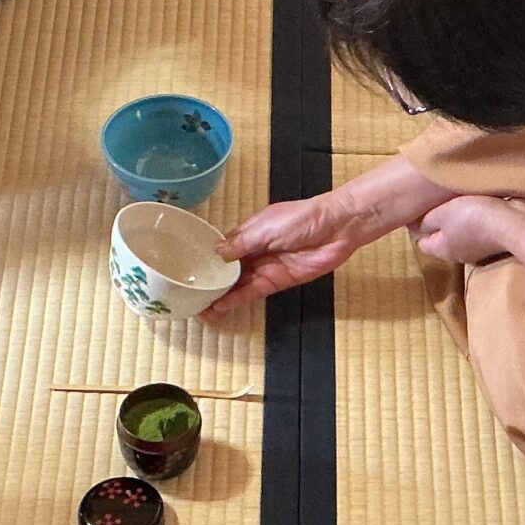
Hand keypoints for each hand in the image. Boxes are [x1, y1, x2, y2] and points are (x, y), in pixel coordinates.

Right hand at [205, 190, 386, 320]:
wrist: (336, 228)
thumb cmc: (302, 218)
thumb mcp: (265, 227)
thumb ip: (240, 242)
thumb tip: (216, 253)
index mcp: (249, 232)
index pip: (222, 248)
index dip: (207, 259)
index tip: (188, 270)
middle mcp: (254, 250)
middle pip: (228, 270)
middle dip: (210, 281)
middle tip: (189, 294)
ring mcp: (266, 267)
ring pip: (237, 284)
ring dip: (220, 295)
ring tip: (199, 306)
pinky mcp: (278, 281)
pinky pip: (253, 292)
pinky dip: (237, 299)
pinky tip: (221, 306)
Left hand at [414, 195, 524, 266]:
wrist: (513, 222)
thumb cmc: (472, 217)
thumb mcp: (441, 214)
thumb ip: (425, 220)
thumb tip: (412, 224)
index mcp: (442, 250)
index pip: (422, 242)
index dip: (418, 226)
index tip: (421, 208)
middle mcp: (458, 254)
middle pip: (442, 237)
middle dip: (439, 220)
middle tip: (438, 199)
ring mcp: (478, 248)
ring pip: (460, 231)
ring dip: (459, 217)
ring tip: (458, 198)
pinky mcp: (493, 239)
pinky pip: (478, 227)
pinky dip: (476, 217)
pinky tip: (478, 202)